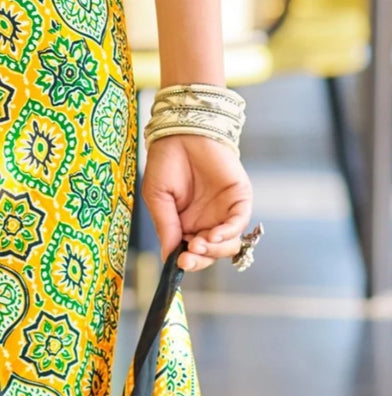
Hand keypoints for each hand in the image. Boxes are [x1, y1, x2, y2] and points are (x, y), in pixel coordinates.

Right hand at [141, 135, 253, 270]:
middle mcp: (206, 221)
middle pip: (211, 254)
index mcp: (185, 225)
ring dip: (214, 250)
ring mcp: (224, 211)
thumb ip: (166, 229)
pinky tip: (213, 235)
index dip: (187, 263)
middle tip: (188, 256)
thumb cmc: (165, 162)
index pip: (191, 254)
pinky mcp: (239, 197)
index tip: (178, 263)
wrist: (182, 132)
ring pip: (227, 244)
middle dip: (200, 260)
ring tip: (199, 243)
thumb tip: (169, 258)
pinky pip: (238, 223)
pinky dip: (227, 233)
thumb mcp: (158, 200)